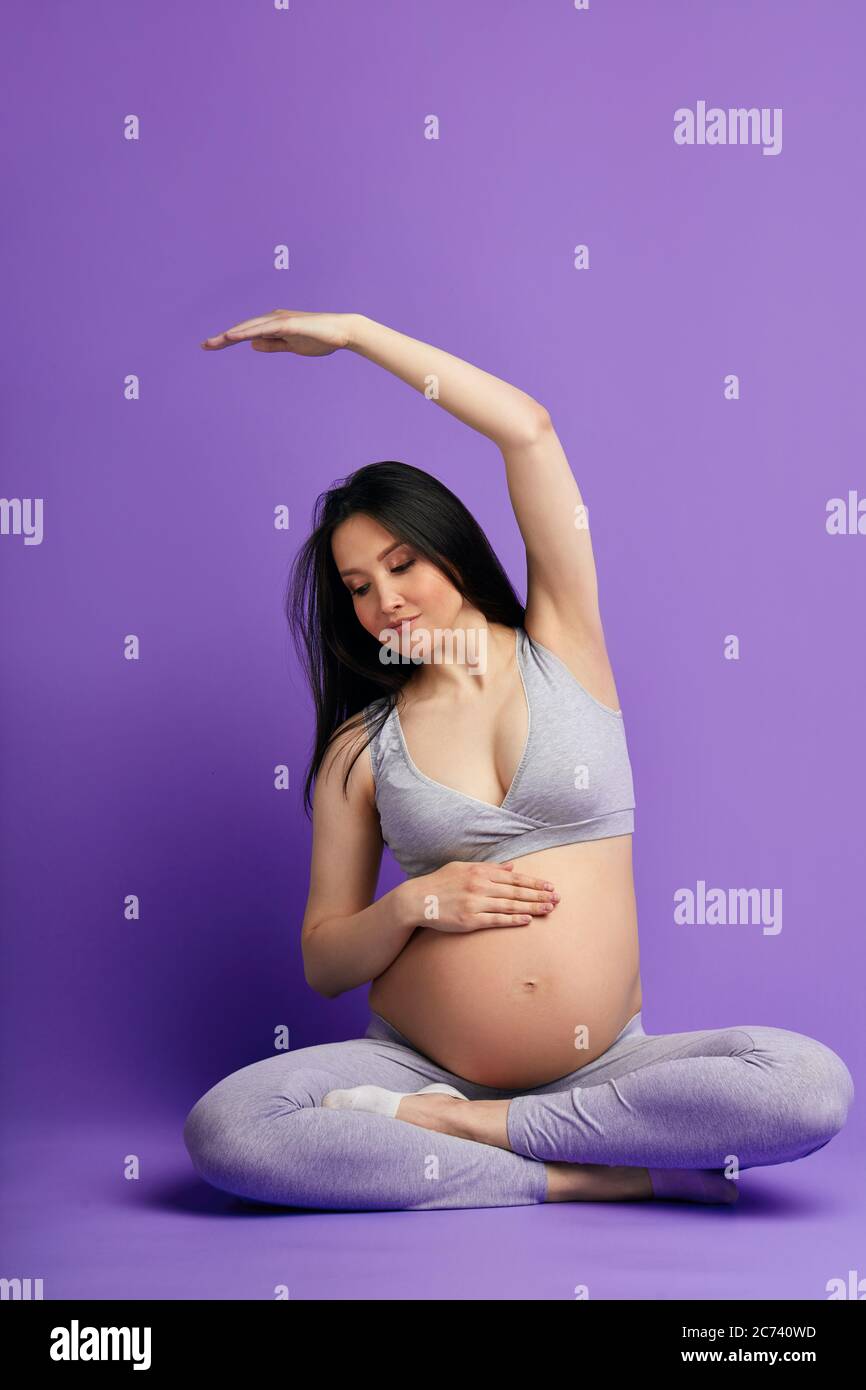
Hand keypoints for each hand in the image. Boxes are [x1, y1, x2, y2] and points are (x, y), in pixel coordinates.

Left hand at [201, 309, 355, 354]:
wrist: (343, 332)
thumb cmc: (320, 338)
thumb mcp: (291, 346)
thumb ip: (272, 345)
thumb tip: (252, 345)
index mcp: (274, 324)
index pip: (247, 332)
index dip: (229, 339)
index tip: (212, 346)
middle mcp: (274, 318)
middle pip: (243, 328)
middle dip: (223, 337)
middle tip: (204, 346)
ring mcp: (280, 319)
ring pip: (250, 327)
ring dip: (230, 334)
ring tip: (213, 343)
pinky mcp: (288, 323)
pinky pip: (264, 328)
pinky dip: (247, 332)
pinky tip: (233, 337)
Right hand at [408, 860, 558, 934]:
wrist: (417, 900)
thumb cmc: (440, 883)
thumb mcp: (463, 868)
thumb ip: (489, 867)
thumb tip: (512, 866)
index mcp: (480, 872)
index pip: (514, 877)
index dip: (534, 882)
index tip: (549, 886)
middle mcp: (480, 886)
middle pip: (516, 891)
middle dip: (539, 895)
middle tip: (557, 898)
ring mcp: (475, 903)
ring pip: (510, 905)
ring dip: (532, 907)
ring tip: (549, 909)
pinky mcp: (470, 920)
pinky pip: (496, 920)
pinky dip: (513, 919)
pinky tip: (527, 919)